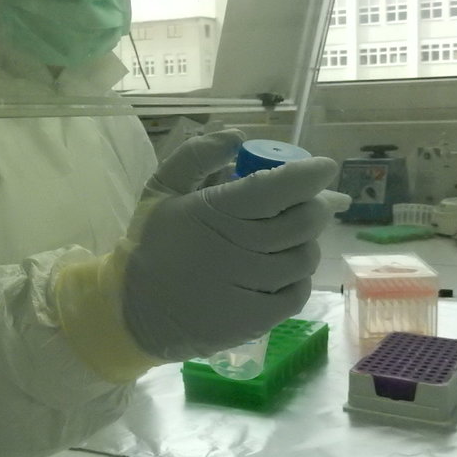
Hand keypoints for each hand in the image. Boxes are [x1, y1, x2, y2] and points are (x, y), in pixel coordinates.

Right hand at [119, 130, 348, 360]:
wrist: (132, 311)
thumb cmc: (152, 244)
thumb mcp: (162, 188)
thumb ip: (198, 155)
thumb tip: (237, 136)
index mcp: (218, 211)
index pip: (280, 188)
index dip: (311, 175)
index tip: (324, 168)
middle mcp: (239, 248)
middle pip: (304, 222)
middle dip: (317, 206)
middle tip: (312, 202)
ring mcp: (250, 287)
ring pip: (305, 257)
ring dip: (305, 243)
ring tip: (288, 238)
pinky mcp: (257, 320)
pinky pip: (298, 292)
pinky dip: (297, 277)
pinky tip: (280, 270)